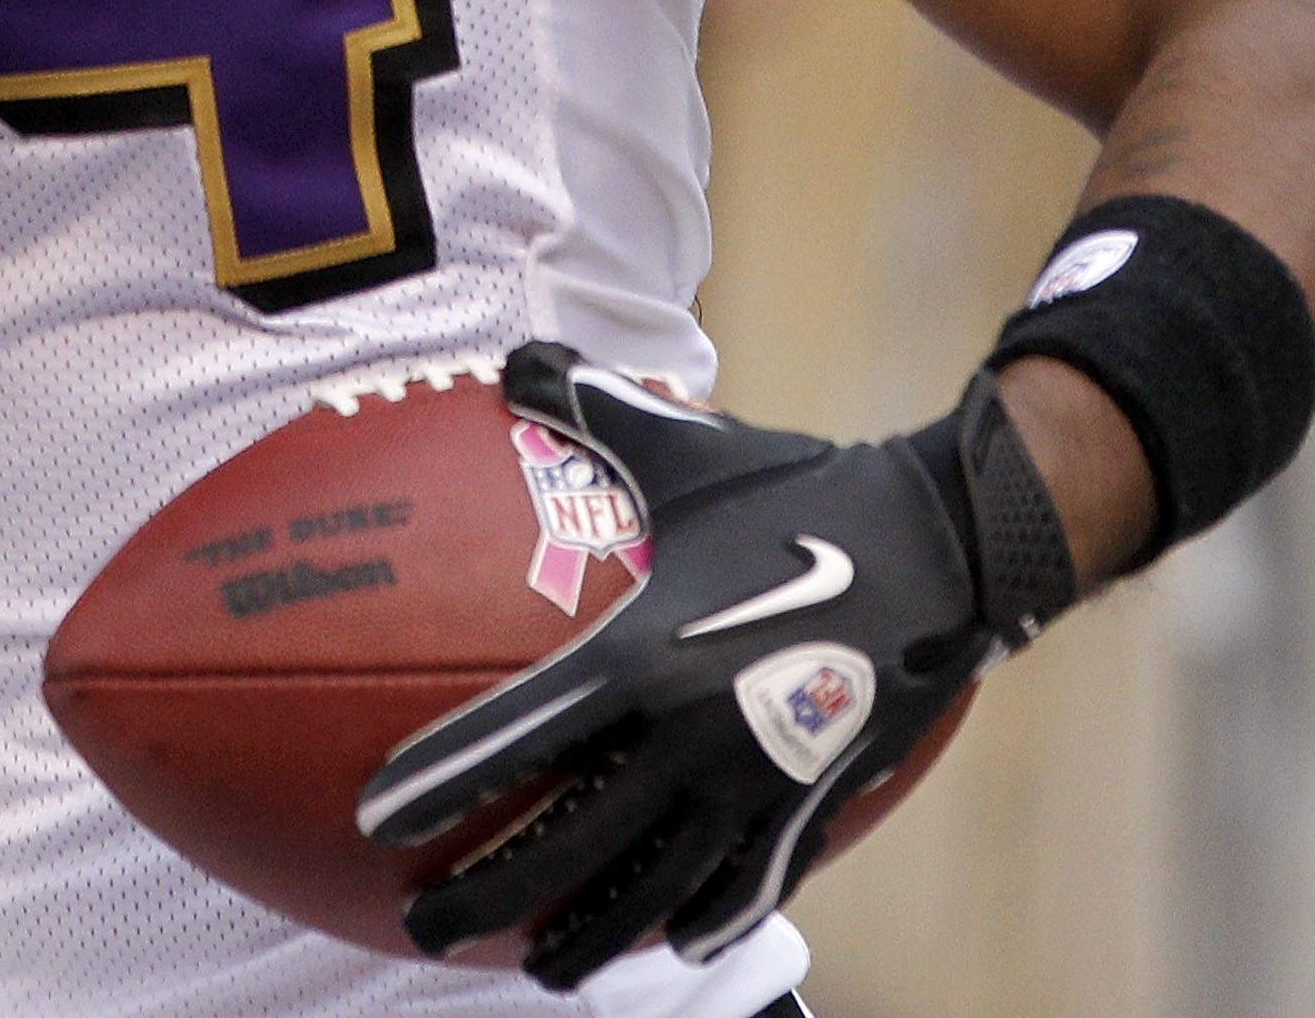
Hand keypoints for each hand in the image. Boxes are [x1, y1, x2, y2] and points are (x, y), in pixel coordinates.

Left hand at [355, 344, 1072, 989]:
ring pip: (647, 891)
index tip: (377, 820)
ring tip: (533, 964)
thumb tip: (514, 357)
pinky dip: (693, 922)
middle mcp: (688, 739)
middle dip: (484, 894)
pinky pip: (739, 889)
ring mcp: (752, 787)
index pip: (518, 738)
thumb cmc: (794, 491)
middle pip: (567, 844)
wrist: (937, 547)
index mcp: (642, 657)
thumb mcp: (685, 447)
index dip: (443, 784)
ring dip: (584, 937)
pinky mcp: (811, 809)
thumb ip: (591, 406)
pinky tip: (662, 945)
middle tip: (419, 923)